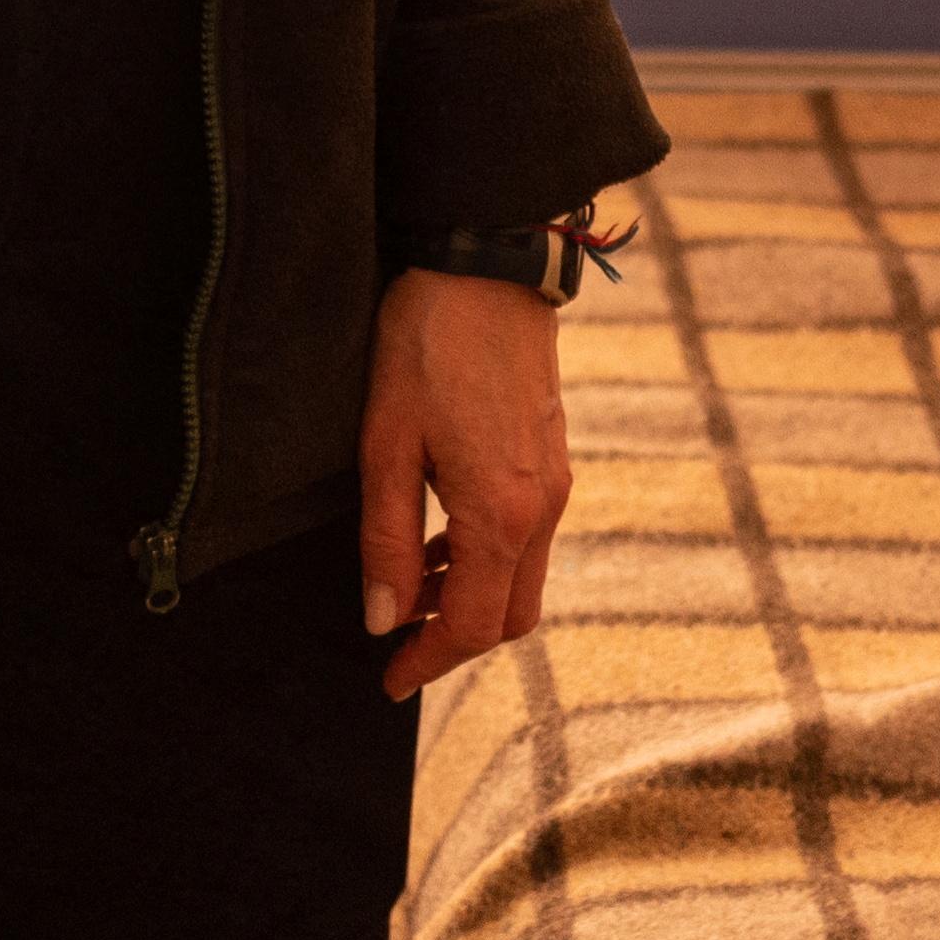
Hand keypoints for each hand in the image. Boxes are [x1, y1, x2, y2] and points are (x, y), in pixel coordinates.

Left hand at [358, 267, 571, 701]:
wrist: (487, 261)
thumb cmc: (427, 343)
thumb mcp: (386, 443)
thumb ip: (387, 540)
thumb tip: (382, 620)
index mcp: (502, 513)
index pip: (473, 626)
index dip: (428, 661)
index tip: (388, 679)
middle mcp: (542, 507)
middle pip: (511, 616)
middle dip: (456, 639)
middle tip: (398, 639)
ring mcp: (556, 481)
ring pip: (523, 578)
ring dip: (470, 597)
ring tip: (410, 584)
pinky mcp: (553, 455)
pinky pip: (529, 537)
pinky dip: (488, 558)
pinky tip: (442, 533)